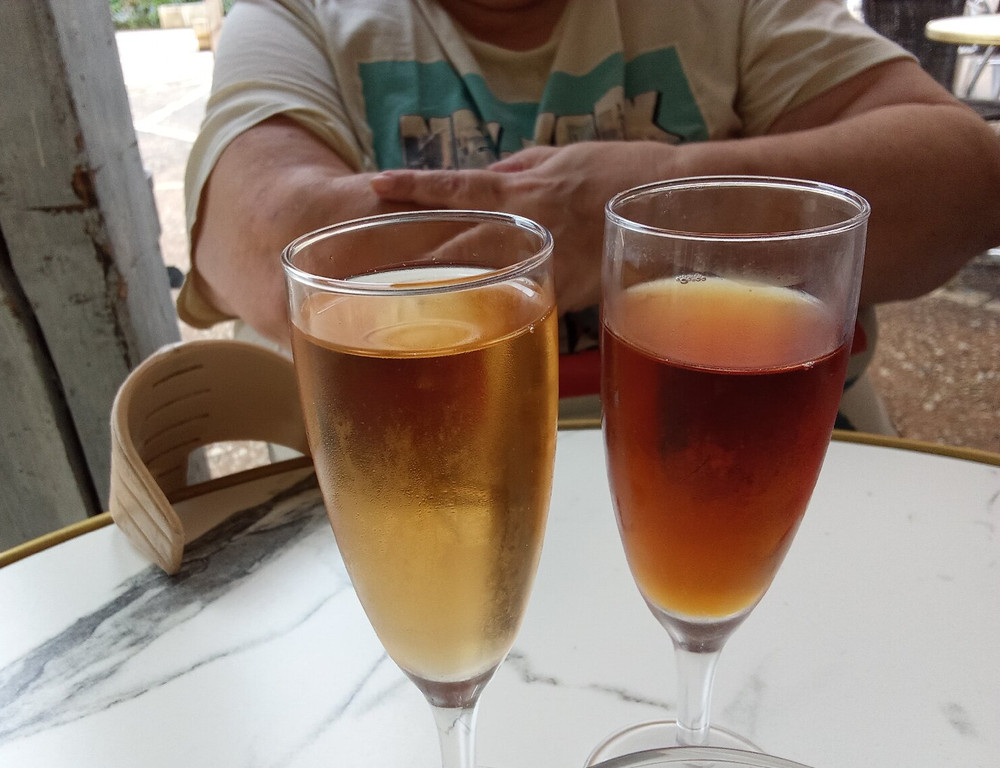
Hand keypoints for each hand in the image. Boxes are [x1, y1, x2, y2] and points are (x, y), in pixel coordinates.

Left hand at [370, 141, 679, 312]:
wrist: (678, 206)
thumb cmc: (623, 173)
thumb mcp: (565, 157)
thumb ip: (520, 171)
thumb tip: (485, 178)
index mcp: (524, 190)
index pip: (456, 185)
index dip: (413, 185)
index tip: (374, 183)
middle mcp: (528, 227)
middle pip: (457, 245)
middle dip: (415, 261)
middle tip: (374, 274)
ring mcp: (546, 264)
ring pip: (486, 281)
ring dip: (451, 291)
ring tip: (414, 304)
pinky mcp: (568, 296)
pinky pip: (526, 303)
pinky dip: (503, 310)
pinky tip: (482, 324)